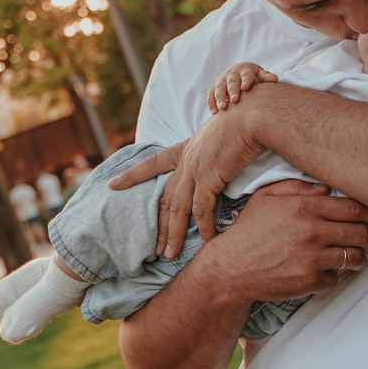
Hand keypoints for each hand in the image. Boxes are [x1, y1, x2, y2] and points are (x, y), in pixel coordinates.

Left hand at [108, 103, 269, 257]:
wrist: (254, 114)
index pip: (152, 163)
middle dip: (158, 225)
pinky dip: (203, 227)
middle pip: (165, 198)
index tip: (112, 184)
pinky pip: (202, 209)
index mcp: (185, 148)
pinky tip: (205, 242)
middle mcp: (185, 160)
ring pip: (177, 208)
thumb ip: (213, 151)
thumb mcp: (220, 134)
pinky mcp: (209, 176)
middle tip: (153, 248)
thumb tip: (218, 160)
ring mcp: (195, 168)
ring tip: (169, 254)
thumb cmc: (243, 121)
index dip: (132, 175)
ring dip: (173, 234)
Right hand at [209, 63, 277, 112]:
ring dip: (220, 98)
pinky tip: (214, 112)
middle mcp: (231, 74)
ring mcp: (221, 81)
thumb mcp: (261, 75)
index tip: (245, 87)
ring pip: (218, 88)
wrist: (239, 73)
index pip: (246, 75)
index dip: (245, 81)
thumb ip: (267, 77)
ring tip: (223, 108)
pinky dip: (211, 103)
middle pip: (231, 81)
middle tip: (234, 100)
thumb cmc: (253, 77)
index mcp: (245, 70)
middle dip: (232, 90)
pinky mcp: (214, 88)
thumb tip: (274, 78)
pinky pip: (210, 95)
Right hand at [209, 181, 367, 298]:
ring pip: (354, 258)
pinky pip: (337, 278)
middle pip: (360, 233)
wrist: (228, 269)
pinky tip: (333, 271)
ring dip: (362, 259)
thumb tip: (327, 188)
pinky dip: (338, 275)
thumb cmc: (247, 231)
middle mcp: (312, 231)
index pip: (354, 208)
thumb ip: (297, 187)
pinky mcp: (309, 281)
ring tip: (361, 259)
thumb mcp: (266, 198)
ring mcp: (312, 258)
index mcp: (304, 207)